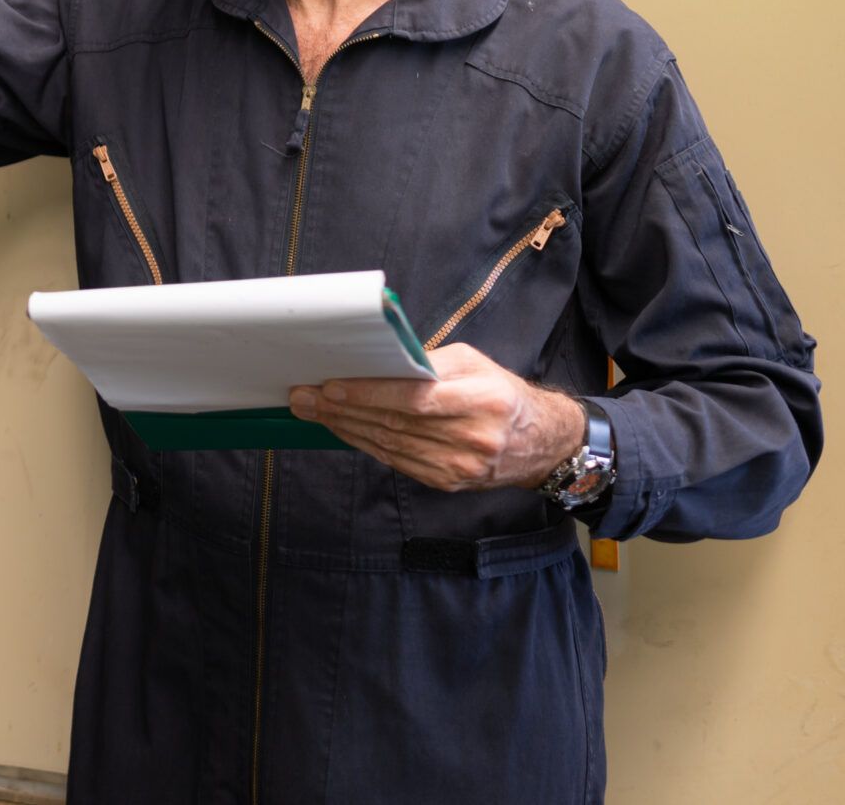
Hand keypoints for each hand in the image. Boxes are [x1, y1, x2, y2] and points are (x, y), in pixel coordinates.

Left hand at [288, 343, 586, 491]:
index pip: (414, 398)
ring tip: (311, 410)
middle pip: (395, 423)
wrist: (541, 442)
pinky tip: (341, 430)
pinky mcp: (448, 482)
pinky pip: (397, 462)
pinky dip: (364, 444)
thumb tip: (374, 361)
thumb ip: (427, 362)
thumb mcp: (473, 363)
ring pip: (390, 445)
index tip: (329, 385)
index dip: (368, 393)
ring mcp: (460, 466)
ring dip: (344, 428)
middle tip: (302, 396)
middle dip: (341, 410)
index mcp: (482, 399)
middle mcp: (473, 437)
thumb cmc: (499, 392)